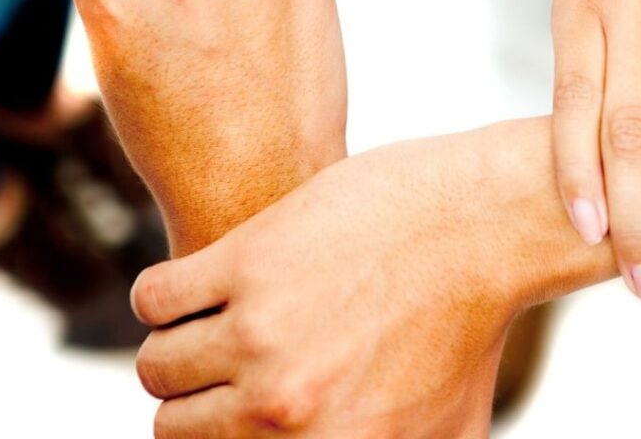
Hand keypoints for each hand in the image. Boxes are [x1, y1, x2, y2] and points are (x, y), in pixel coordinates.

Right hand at [129, 125, 558, 438]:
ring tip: (219, 310)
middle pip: (174, 423)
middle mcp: (286, 412)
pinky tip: (207, 275)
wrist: (485, 224)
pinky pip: (155, 296)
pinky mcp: (250, 261)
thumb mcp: (449, 430)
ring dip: (179, 338)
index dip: (223, 429)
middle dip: (197, 390)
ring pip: (156, 362)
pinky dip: (166, 291)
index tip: (230, 401)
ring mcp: (263, 335)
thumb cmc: (471, 321)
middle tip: (231, 352)